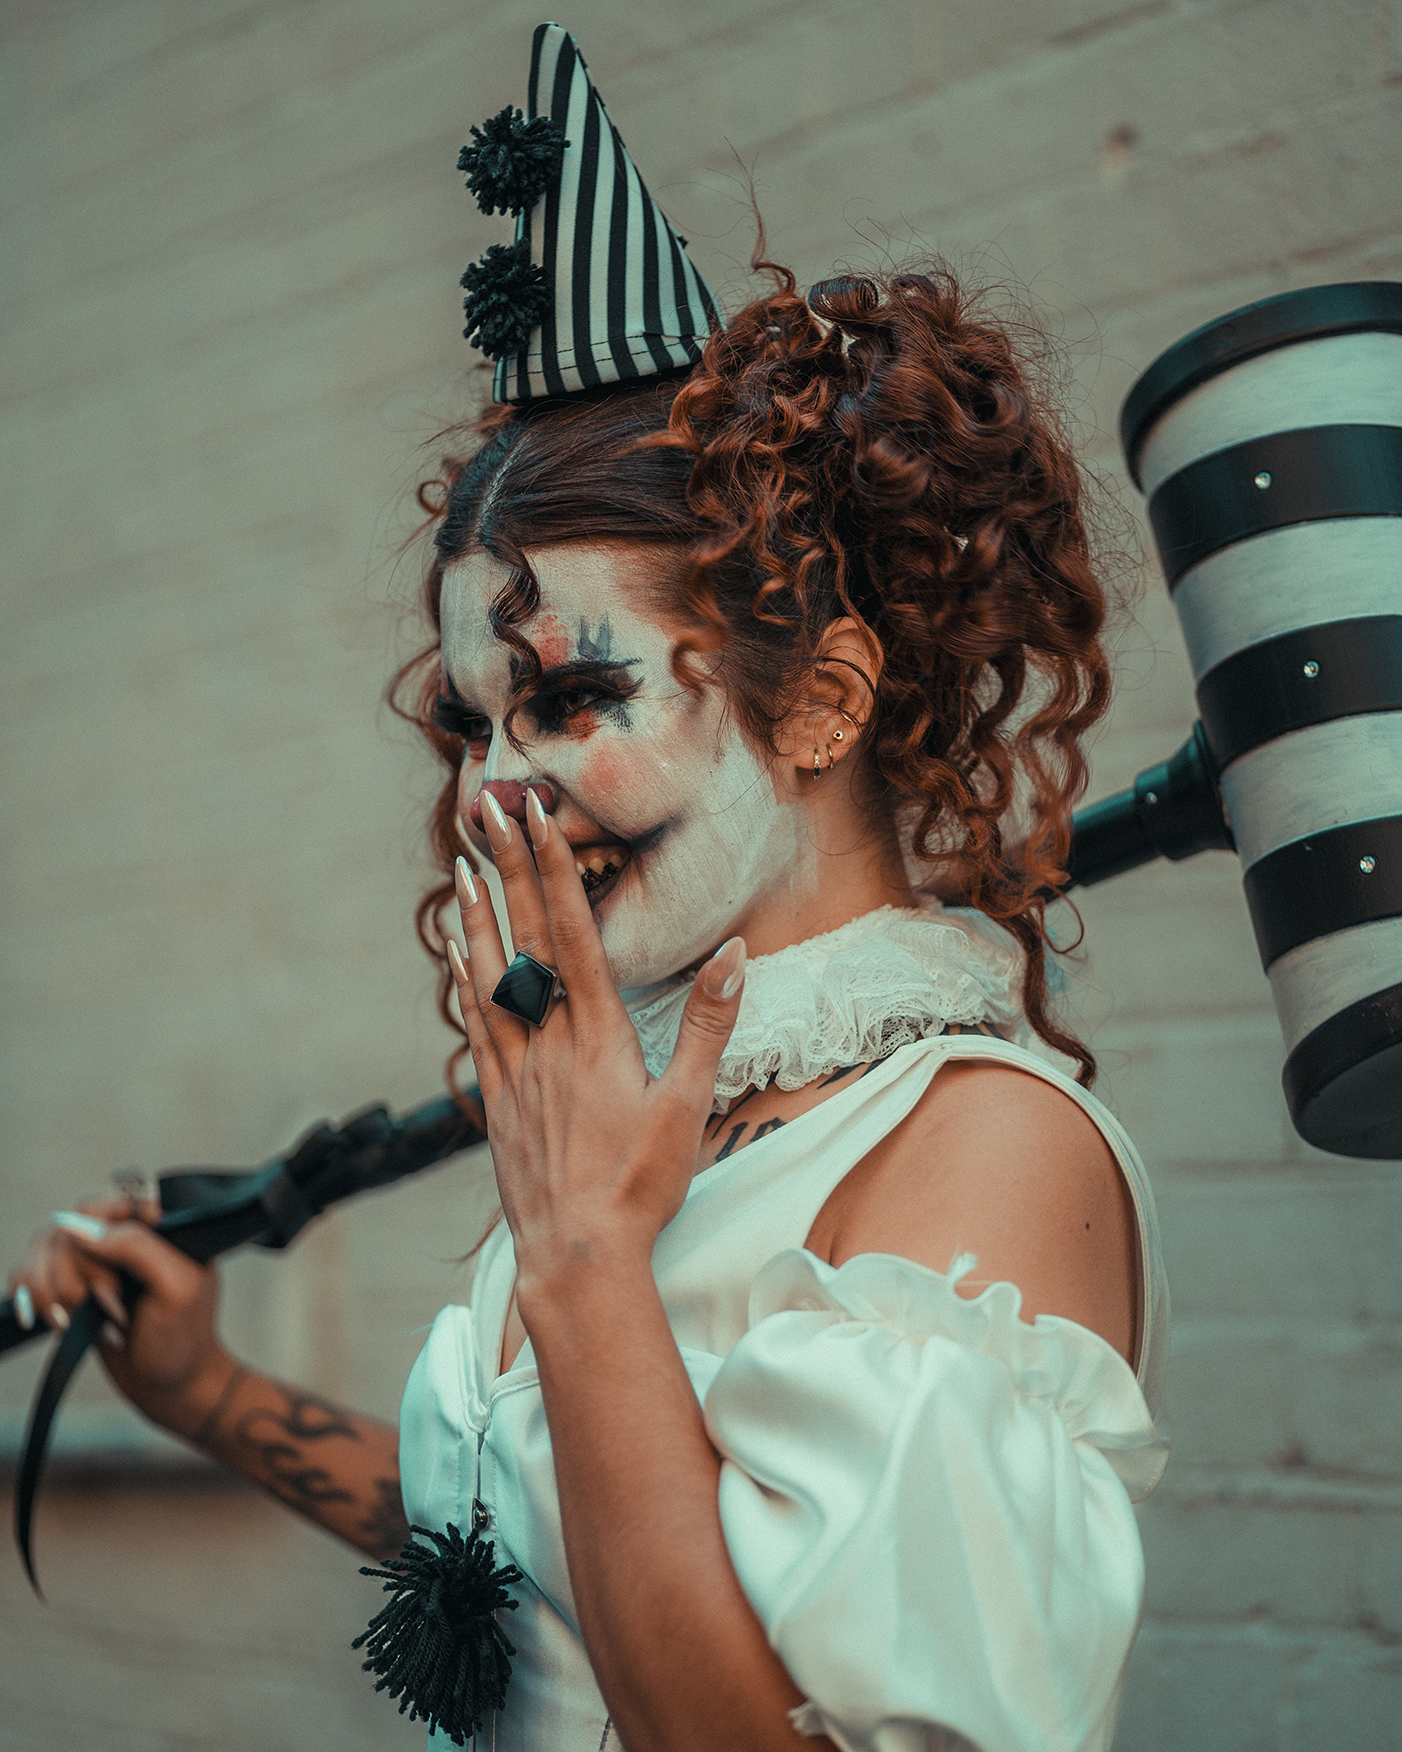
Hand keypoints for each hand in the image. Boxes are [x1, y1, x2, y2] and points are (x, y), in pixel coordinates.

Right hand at [8, 1195, 230, 1435]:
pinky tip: (50, 1319)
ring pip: (44, 1248)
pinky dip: (31, 1294)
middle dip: (76, 1271)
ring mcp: (95, 1265)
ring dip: (52, 1288)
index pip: (112, 1203)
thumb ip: (136, 1247)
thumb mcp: (176, 1288)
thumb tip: (77, 1226)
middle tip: (104, 1304)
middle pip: (70, 1226)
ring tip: (74, 1320)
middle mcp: (124, 1239)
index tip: (112, 1274)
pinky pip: (29, 1273)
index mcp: (159, 1228)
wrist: (169, 1389)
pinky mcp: (71, 1290)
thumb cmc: (183, 1340)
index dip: (100, 1232)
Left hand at [449, 788, 745, 1286]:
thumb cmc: (640, 1184)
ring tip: (460, 868)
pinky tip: (457, 958)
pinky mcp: (498, 1102)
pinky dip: (466, 982)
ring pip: (489, 976)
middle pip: (526, 938)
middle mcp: (549, 1040)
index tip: (536, 814)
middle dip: (510, 868)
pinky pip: (477, 1026)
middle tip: (490, 808)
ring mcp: (516, 1070)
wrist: (576, 1256)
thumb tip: (734, 953)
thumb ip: (709, 1024)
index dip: (554, 866)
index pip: (572, 930)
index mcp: (598, 1033)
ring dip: (477, 916)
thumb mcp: (689, 1105)